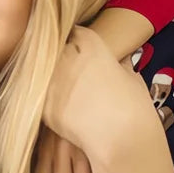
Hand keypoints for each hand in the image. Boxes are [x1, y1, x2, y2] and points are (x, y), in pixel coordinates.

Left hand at [42, 26, 161, 164]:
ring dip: (48, 75)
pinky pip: (39, 94)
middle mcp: (67, 56)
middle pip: (56, 48)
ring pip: (42, 69)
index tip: (78, 48)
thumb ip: (119, 65)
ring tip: (61, 88)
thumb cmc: (135, 108)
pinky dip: (45, 98)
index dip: (77, 41)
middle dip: (61, 56)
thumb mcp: (132, 79)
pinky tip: (56, 105)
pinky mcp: (42, 102)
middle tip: (69, 70)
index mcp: (91, 45)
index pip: (76, 32)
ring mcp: (52, 78)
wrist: (122, 140)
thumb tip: (117, 61)